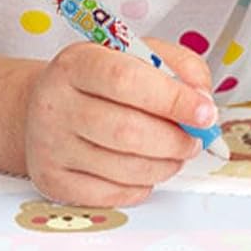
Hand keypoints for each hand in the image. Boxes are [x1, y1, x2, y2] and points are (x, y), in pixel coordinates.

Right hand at [22, 35, 216, 207]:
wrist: (45, 107)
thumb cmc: (97, 83)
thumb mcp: (137, 55)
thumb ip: (178, 67)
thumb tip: (202, 101)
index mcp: (76, 64)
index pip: (126, 81)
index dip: (173, 100)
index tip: (205, 113)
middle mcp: (56, 104)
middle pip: (127, 131)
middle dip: (174, 141)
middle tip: (193, 140)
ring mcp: (50, 146)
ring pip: (123, 168)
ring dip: (164, 165)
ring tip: (173, 154)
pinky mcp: (53, 180)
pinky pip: (111, 194)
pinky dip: (140, 186)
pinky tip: (144, 169)